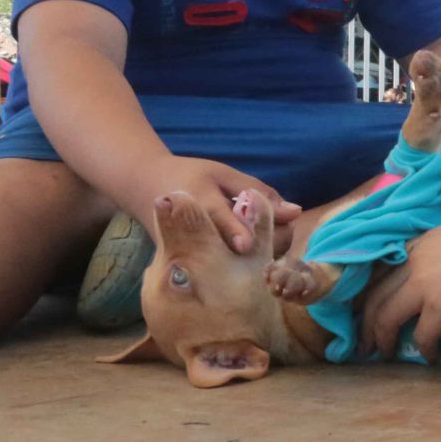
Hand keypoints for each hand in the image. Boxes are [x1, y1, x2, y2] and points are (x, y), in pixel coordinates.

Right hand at [126, 155, 299, 254]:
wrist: (144, 188)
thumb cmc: (190, 176)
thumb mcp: (223, 175)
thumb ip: (259, 193)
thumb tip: (296, 212)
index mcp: (200, 203)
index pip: (220, 221)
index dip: (236, 232)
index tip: (246, 244)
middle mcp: (194, 232)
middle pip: (237, 247)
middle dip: (269, 239)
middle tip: (284, 221)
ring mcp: (192, 251)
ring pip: (237, 262)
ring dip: (263, 250)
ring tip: (268, 230)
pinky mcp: (195, 263)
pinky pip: (228, 266)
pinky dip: (247, 258)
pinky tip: (252, 244)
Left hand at [358, 205, 440, 360]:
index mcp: (423, 239)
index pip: (383, 267)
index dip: (371, 288)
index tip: (368, 305)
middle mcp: (416, 260)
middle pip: (376, 295)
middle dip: (366, 321)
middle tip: (364, 341)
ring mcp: (425, 285)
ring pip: (387, 318)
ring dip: (382, 339)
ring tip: (384, 354)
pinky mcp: (440, 309)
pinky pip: (422, 336)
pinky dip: (423, 350)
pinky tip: (430, 358)